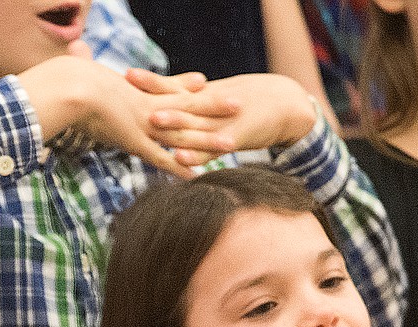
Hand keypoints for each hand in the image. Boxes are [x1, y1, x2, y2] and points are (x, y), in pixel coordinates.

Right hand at [17, 56, 238, 178]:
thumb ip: (78, 60)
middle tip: (238, 104)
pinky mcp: (134, 139)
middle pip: (185, 104)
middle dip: (212, 106)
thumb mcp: (74, 65)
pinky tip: (197, 176)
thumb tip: (74, 50)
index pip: (164, 85)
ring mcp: (141, 122)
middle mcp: (143, 104)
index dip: (183, 84)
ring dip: (207, 138)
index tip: (202, 82)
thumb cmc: (62, 79)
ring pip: (182, 131)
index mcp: (131, 89)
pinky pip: (162, 156)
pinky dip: (180, 166)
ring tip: (233, 144)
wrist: (65, 87)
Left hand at [139, 72, 317, 166]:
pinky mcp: (235, 139)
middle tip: (131, 91)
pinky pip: (211, 150)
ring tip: (154, 121)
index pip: (174, 87)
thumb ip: (196, 101)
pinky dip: (196, 155)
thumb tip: (170, 101)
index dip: (153, 82)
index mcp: (206, 96)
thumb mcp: (220, 98)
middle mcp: (212, 108)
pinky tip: (180, 159)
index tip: (129, 75)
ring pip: (194, 125)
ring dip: (174, 124)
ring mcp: (222, 124)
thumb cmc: (252, 103)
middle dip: (156, 97)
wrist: (289, 106)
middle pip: (180, 102)